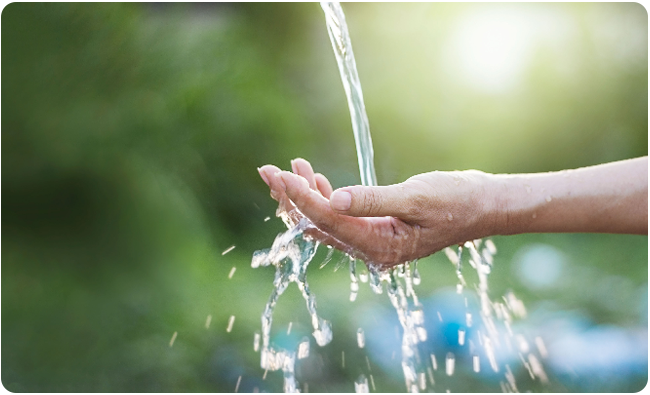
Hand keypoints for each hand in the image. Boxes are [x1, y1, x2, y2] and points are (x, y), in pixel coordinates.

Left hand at [258, 158, 494, 267]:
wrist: (483, 205)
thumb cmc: (457, 200)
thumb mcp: (417, 197)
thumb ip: (374, 200)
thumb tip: (332, 199)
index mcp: (380, 247)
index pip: (328, 221)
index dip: (300, 198)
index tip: (278, 174)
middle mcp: (371, 249)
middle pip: (318, 226)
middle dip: (291, 198)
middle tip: (267, 170)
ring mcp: (372, 241)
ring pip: (325, 222)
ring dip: (305, 195)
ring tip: (288, 167)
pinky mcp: (375, 229)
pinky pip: (339, 217)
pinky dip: (323, 197)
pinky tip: (314, 177)